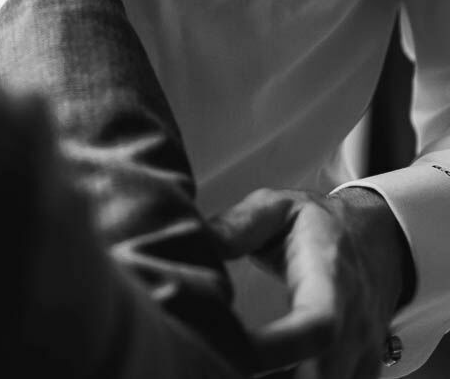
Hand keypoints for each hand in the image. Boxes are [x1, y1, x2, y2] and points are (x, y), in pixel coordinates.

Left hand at [209, 186, 413, 377]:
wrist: (377, 237)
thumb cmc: (320, 224)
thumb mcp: (276, 208)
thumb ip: (236, 226)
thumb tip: (193, 242)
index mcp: (332, 278)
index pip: (318, 325)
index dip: (278, 347)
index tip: (234, 351)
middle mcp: (356, 324)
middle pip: (323, 376)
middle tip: (221, 367)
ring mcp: (364, 354)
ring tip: (230, 369)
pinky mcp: (363, 373)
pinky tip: (263, 377)